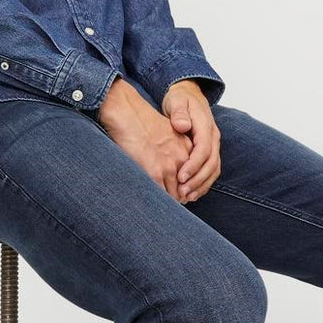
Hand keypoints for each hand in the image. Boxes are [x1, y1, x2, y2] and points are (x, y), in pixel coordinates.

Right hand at [97, 77, 193, 201]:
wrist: (128, 114)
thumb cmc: (141, 122)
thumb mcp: (168, 132)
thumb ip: (176, 149)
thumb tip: (173, 167)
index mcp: (187, 150)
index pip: (194, 178)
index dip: (186, 191)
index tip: (178, 197)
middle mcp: (182, 160)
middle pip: (186, 190)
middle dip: (179, 200)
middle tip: (169, 208)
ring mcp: (169, 167)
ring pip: (174, 196)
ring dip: (168, 204)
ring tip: (159, 209)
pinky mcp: (154, 172)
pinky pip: (160, 195)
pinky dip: (157, 202)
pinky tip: (150, 203)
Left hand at [161, 80, 220, 202]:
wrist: (189, 94)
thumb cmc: (180, 99)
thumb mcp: (177, 100)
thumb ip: (179, 113)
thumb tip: (183, 126)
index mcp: (206, 125)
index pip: (204, 149)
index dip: (193, 165)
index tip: (180, 177)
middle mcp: (213, 137)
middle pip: (211, 163)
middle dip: (197, 180)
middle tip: (182, 192)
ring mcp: (213, 145)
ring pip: (213, 170)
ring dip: (201, 185)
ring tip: (186, 197)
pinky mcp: (210, 151)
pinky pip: (211, 171)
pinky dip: (203, 183)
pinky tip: (192, 193)